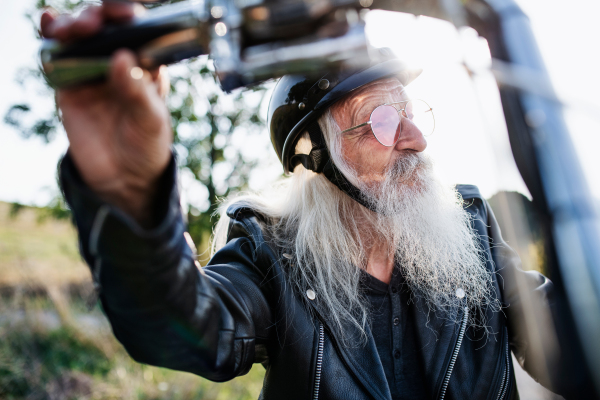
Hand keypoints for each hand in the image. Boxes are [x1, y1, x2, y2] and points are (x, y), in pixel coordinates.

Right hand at [41, 3, 172, 226]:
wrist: (124, 178)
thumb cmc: (148, 145)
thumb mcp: (151, 121)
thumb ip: (138, 92)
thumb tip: (121, 58)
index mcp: (145, 64)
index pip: (137, 27)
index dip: (128, 13)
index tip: (124, 11)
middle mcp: (117, 61)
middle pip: (104, 26)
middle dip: (97, 17)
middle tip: (92, 24)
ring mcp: (90, 72)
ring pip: (78, 36)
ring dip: (72, 24)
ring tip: (72, 29)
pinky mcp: (68, 86)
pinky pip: (56, 58)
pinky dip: (51, 39)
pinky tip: (48, 24)